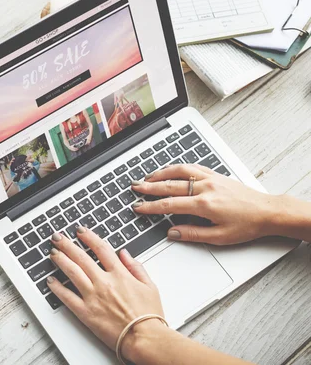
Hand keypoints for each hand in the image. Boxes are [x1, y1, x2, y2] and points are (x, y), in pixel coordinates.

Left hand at [48, 227, 165, 362]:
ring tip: (52, 252)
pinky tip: (50, 281)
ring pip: (72, 272)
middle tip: (58, 237)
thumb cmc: (149, 316)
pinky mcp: (86, 313)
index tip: (80, 231)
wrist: (145, 339)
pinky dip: (57, 288)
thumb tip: (124, 253)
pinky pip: (67, 297)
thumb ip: (136, 267)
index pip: (101, 248)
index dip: (89, 237)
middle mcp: (104, 282)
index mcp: (120, 274)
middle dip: (67, 244)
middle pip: (81, 257)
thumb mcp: (149, 286)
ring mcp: (93, 297)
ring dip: (60, 260)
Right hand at [131, 164, 279, 244]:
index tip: (138, 207)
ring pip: (179, 171)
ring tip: (148, 177)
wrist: (268, 211)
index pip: (169, 205)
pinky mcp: (216, 175)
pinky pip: (192, 167)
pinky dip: (177, 167)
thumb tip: (172, 232)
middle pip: (170, 185)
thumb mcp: (220, 237)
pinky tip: (171, 170)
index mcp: (204, 205)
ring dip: (161, 173)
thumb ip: (193, 234)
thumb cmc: (248, 225)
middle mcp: (205, 188)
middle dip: (149, 187)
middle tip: (135, 188)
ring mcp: (210, 179)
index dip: (151, 207)